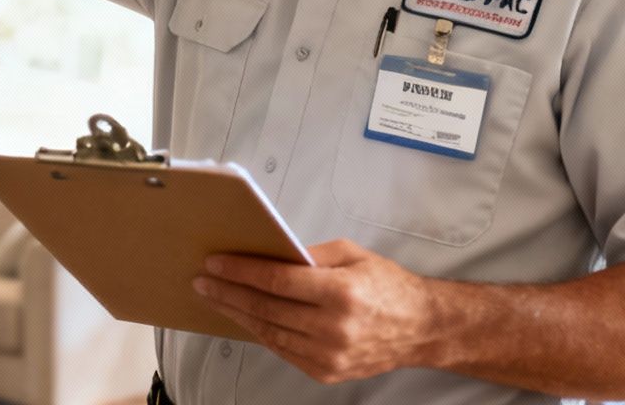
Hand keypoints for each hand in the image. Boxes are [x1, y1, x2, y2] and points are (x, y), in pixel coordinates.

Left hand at [194, 239, 442, 383]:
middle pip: (266, 308)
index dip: (240, 271)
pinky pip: (282, 350)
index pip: (276, 281)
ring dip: (237, 314)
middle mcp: (334, 328)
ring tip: (216, 298)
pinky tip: (244, 318)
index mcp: (341, 293)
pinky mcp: (327, 372)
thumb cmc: (387, 285)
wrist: (421, 328)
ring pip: (269, 332)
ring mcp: (330, 355)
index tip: (214, 263)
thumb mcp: (351, 254)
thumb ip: (309, 254)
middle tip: (203, 281)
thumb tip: (268, 253)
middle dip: (229, 293)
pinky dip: (260, 333)